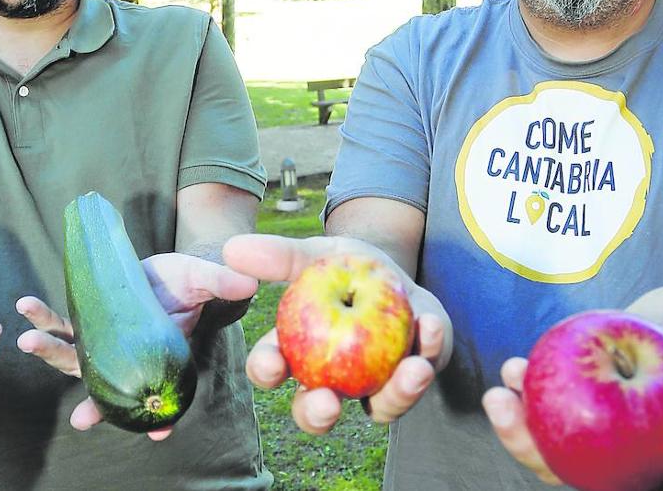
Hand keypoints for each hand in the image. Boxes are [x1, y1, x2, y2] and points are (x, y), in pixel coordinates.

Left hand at [16, 252, 257, 439]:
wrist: (165, 268)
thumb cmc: (188, 282)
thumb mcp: (205, 280)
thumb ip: (219, 283)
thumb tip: (248, 283)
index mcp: (158, 358)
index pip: (160, 395)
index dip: (159, 418)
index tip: (157, 432)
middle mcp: (126, 358)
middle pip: (106, 387)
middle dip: (93, 407)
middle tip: (80, 419)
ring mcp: (103, 342)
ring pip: (72, 358)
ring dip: (48, 352)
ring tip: (26, 342)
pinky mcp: (86, 318)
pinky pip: (60, 324)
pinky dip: (42, 320)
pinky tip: (25, 308)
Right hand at [222, 233, 450, 434]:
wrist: (394, 272)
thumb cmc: (346, 268)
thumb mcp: (318, 256)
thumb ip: (281, 255)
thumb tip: (232, 248)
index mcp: (298, 353)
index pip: (272, 368)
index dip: (266, 369)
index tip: (272, 361)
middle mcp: (332, 381)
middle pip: (316, 411)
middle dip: (317, 414)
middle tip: (326, 403)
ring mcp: (374, 387)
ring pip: (379, 408)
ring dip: (397, 394)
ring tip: (411, 371)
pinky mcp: (412, 379)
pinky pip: (420, 376)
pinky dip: (429, 351)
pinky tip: (429, 327)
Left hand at [482, 286, 662, 490]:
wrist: (660, 327)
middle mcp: (654, 459)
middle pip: (621, 485)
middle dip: (578, 475)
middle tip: (543, 445)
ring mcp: (609, 450)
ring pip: (568, 464)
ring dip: (527, 441)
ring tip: (502, 401)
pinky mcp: (574, 429)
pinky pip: (545, 429)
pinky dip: (522, 410)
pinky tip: (507, 376)